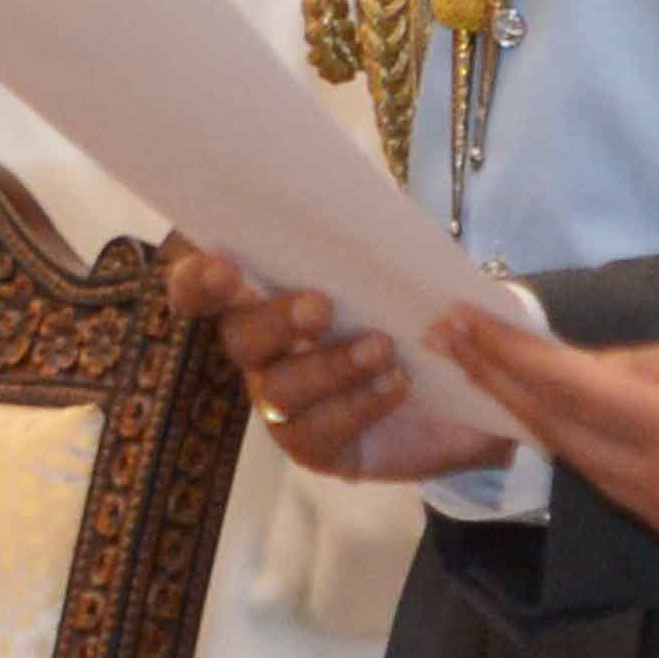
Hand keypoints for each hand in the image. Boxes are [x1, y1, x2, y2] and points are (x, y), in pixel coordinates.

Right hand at [159, 246, 511, 481]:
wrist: (461, 378)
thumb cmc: (411, 301)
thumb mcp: (396, 261)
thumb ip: (366, 238)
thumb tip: (364, 213)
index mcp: (260, 289)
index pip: (201, 281)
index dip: (197, 277)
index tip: (223, 266)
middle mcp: (258, 347)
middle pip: (238, 335)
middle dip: (275, 319)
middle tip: (320, 307)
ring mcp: (280, 399)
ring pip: (279, 388)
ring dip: (330, 366)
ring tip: (382, 348)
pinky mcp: (311, 444)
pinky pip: (316, 431)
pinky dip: (359, 404)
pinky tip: (397, 382)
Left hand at [421, 315, 658, 571]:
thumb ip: (651, 365)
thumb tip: (581, 366)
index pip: (570, 391)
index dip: (509, 356)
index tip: (462, 324)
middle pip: (566, 439)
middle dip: (509, 388)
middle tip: (459, 344)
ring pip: (593, 473)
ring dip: (544, 426)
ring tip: (500, 378)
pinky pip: (631, 497)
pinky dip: (595, 459)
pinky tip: (570, 427)